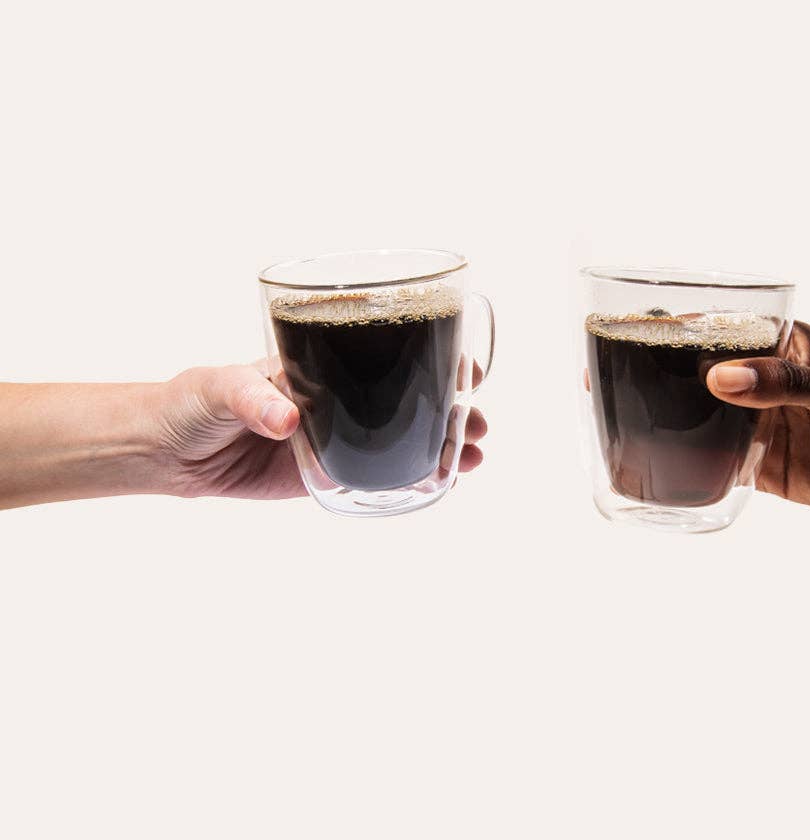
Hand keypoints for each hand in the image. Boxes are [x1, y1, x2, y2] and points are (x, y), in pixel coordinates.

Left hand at [154, 363, 487, 499]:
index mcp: (319, 363)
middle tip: (480, 423)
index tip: (465, 371)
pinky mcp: (323, 471)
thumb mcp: (216, 388)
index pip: (385, 353)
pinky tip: (440, 482)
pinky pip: (374, 473)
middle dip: (451, 408)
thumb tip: (287, 419)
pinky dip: (409, 477)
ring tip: (474, 456)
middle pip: (407, 396)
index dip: (431, 357)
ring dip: (442, 444)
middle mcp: (337, 396)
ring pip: (401, 436)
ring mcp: (335, 435)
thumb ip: (251, 398)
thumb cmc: (190, 401)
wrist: (167, 451)